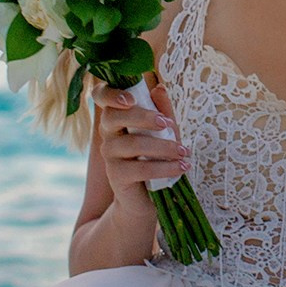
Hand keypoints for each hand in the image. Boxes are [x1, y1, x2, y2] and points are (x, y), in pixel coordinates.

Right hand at [96, 82, 188, 212]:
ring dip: (162, 146)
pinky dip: (164, 167)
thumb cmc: (156, 158)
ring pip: (132, 144)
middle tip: (167, 124)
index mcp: (116, 117)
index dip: (110, 94)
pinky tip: (182, 167)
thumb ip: (162, 111)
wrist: (148, 198)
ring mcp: (109, 155)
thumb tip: (159, 88)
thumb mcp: (165, 132)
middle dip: (143, 117)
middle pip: (114, 116)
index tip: (131, 99)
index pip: (101, 96)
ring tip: (184, 151)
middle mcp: (107, 134)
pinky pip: (140, 168)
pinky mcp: (116, 176)